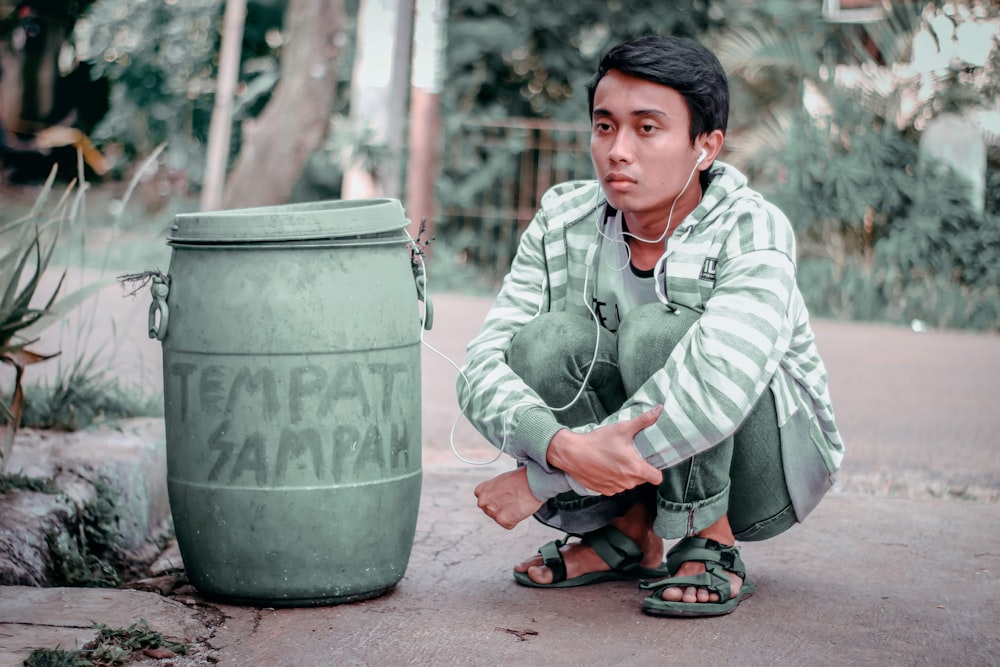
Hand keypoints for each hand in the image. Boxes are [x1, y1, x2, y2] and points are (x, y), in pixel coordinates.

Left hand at [474, 467, 543, 529]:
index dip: (495, 499)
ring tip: (517, 502)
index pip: (483, 500)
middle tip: (512, 500)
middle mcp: (483, 502)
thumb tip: (498, 498)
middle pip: (490, 510)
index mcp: (481, 490)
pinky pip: (509, 524)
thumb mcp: (500, 480)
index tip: (503, 497)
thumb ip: (494, 491)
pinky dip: (516, 519)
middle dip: (500, 507)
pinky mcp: (502, 520)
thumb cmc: (520, 478)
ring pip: (499, 518)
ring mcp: (492, 512)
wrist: (532, 481)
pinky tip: (520, 509)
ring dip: (508, 514)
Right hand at [547, 405, 663, 495]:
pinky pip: (615, 487)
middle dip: (638, 469)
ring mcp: (615, 488)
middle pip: (642, 479)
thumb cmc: (598, 441)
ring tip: (616, 461)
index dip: (655, 470)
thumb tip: (659, 409)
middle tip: (630, 456)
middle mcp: (627, 482)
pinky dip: (613, 479)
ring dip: (625, 475)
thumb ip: (644, 420)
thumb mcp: (622, 428)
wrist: (572, 453)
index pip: (656, 478)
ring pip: (628, 483)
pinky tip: (606, 468)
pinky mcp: (604, 491)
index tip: (650, 462)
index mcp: (635, 468)